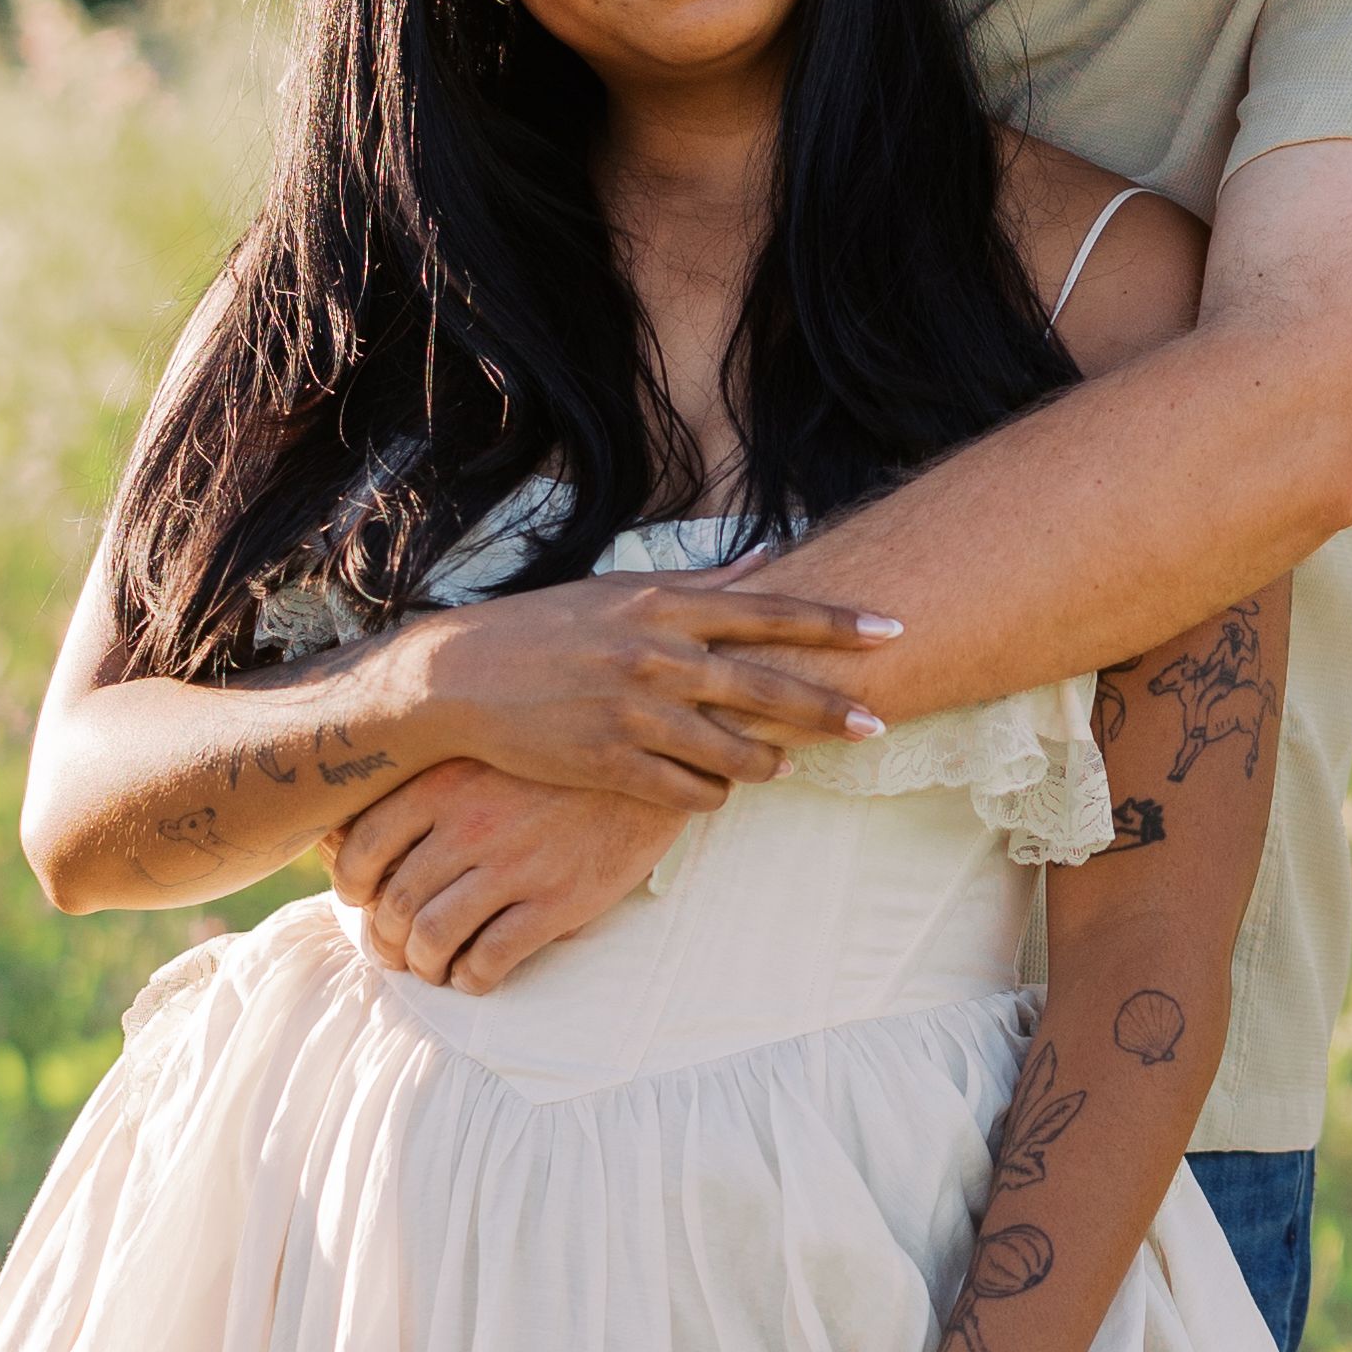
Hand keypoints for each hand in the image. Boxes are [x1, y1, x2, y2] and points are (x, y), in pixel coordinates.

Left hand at [323, 764, 687, 985]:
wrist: (653, 761)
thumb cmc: (563, 759)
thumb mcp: (491, 750)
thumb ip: (431, 782)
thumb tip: (358, 825)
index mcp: (446, 783)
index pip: (363, 847)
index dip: (349, 886)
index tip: (359, 901)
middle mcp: (472, 825)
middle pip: (394, 903)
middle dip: (384, 941)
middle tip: (392, 951)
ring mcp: (516, 865)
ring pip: (434, 938)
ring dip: (423, 966)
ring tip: (433, 968)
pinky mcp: (559, 901)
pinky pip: (492, 959)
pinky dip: (472, 979)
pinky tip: (477, 976)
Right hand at [403, 568, 901, 808]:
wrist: (458, 678)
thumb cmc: (546, 626)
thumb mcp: (622, 589)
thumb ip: (701, 582)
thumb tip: (771, 557)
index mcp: (664, 609)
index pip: (771, 613)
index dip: (837, 625)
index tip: (892, 630)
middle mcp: (658, 659)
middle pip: (769, 690)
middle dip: (832, 712)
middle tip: (877, 726)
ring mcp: (636, 716)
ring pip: (735, 754)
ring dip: (767, 764)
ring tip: (777, 765)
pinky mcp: (611, 765)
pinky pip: (689, 793)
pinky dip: (711, 794)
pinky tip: (715, 789)